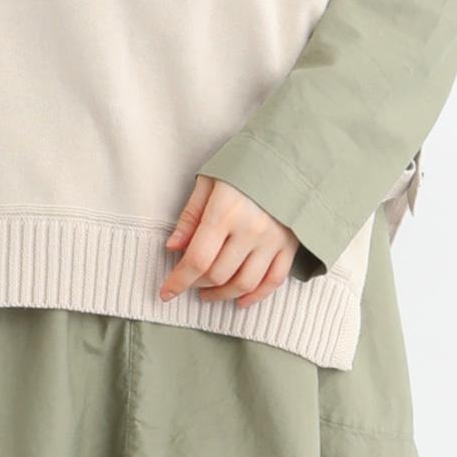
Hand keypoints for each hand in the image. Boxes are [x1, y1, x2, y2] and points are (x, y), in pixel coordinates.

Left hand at [160, 174, 299, 308]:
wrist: (289, 154)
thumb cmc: (244, 163)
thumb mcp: (209, 180)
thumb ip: (190, 215)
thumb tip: (173, 248)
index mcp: (225, 211)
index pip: (197, 259)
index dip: (179, 280)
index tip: (166, 292)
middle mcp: (250, 230)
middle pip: (218, 274)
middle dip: (197, 284)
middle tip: (188, 283)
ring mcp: (273, 240)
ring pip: (244, 283)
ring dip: (222, 295)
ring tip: (208, 294)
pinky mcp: (290, 245)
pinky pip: (273, 281)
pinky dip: (255, 296)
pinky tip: (240, 301)